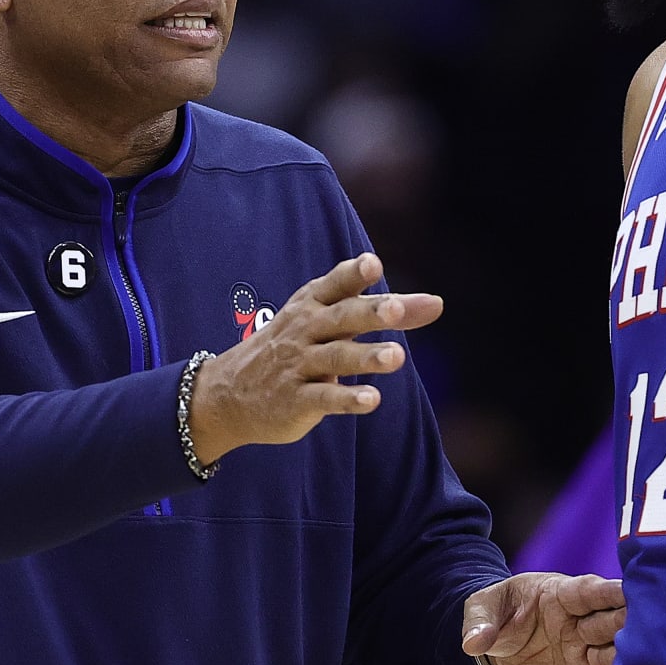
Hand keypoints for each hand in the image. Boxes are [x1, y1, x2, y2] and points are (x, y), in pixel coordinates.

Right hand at [186, 253, 440, 461]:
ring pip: (336, 358)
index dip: (353, 273)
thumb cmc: (293, 347)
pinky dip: (348, 399)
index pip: (335, 285)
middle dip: (370, 312)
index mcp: (312, 305)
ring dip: (366, 356)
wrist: (228, 395)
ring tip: (397, 356)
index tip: (373, 263)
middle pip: (342, 318)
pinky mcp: (296, 400)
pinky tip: (372, 400)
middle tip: (398, 309)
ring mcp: (298, 365)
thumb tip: (438, 303)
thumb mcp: (329, 320)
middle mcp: (306, 330)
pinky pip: (324, 399)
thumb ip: (383, 310)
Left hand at [461, 572, 625, 664]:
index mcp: (561, 595)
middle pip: (612, 620)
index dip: (609, 591)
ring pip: (615, 654)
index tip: (629, 591)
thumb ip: (480, 622)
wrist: (502, 650)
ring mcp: (586, 652)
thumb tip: (473, 642)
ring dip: (627, 657)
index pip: (589, 590)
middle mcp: (581, 622)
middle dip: (627, 623)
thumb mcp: (482, 608)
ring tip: (636, 661)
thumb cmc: (499, 615)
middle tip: (642, 629)